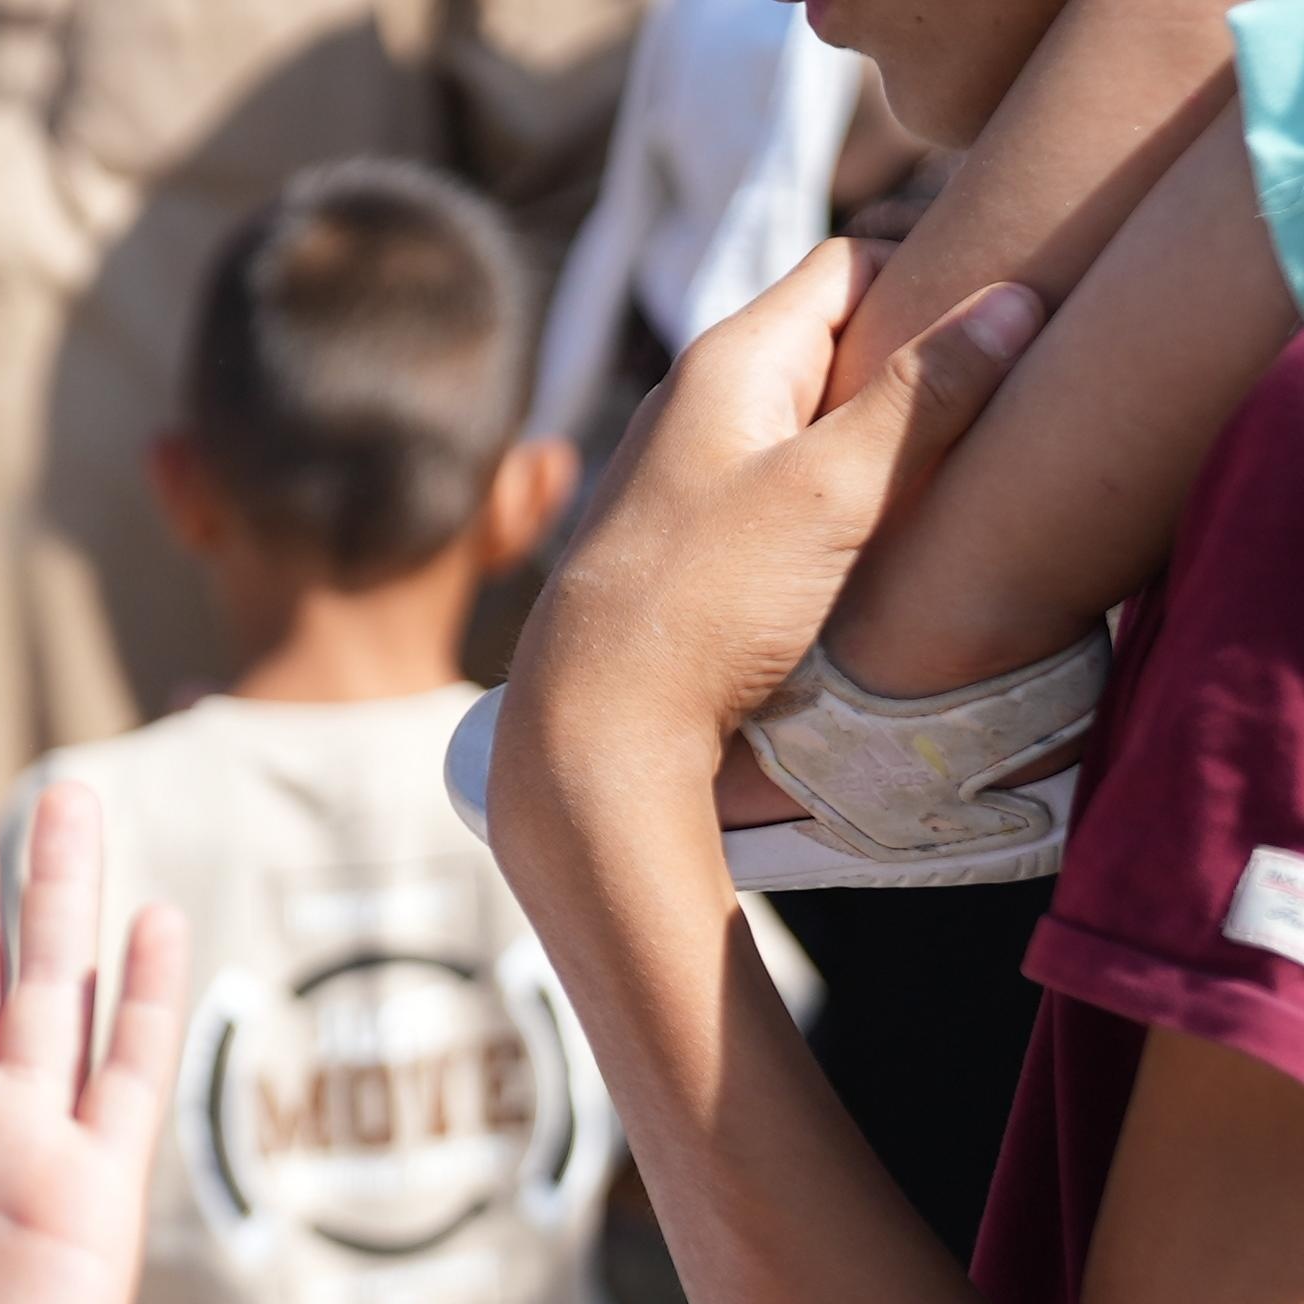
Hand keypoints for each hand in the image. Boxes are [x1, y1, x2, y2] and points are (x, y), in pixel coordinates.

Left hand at [496, 240, 1039, 878]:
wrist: (598, 726)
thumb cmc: (706, 602)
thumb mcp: (830, 491)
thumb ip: (922, 396)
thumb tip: (1011, 301)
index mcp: (730, 360)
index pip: (851, 263)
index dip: (934, 263)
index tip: (1017, 294)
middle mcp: (703, 397)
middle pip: (837, 332)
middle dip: (921, 342)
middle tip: (1020, 368)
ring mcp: (697, 465)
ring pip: (816, 407)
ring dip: (887, 416)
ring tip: (975, 437)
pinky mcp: (700, 530)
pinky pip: (791, 470)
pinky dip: (847, 472)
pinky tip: (894, 507)